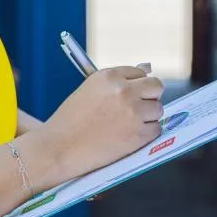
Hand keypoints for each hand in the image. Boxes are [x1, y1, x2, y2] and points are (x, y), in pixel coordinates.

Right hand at [40, 65, 164, 182]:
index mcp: (110, 76)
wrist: (59, 148)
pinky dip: (146, 134)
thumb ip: (117, 82)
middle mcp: (124, 91)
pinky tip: (128, 137)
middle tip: (137, 108)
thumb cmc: (70, 121)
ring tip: (126, 125)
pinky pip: (156, 130)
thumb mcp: (90, 90)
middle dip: (149, 97)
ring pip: (158, 109)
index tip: (132, 95)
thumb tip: (146, 69)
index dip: (136, 86)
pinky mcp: (139, 134)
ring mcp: (133, 112)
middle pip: (156, 87)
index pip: (140, 73)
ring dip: (148, 117)